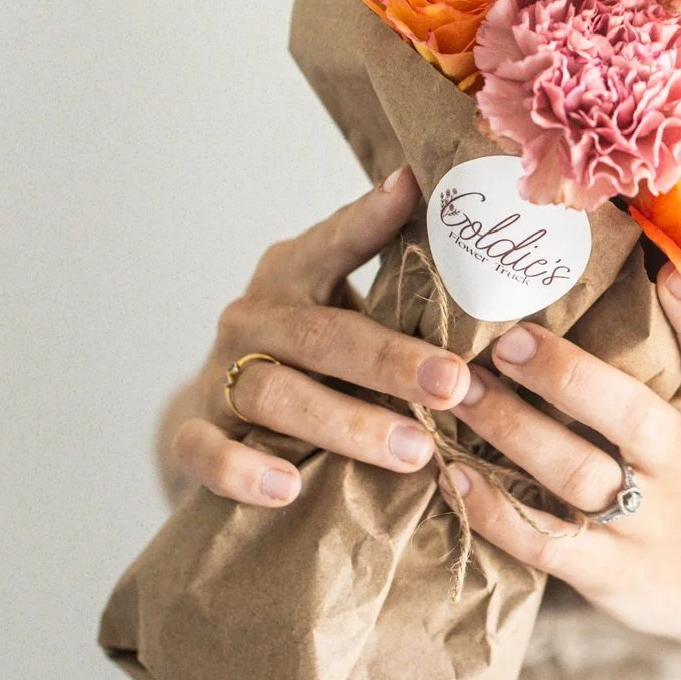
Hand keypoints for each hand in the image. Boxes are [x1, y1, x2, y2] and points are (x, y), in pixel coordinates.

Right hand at [164, 167, 471, 508]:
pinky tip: (288, 487)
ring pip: (275, 394)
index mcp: (294, 275)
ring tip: (414, 451)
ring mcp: (218, 376)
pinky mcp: (194, 434)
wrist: (225, 418)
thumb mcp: (350, 312)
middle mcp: (254, 318)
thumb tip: (486, 242)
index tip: (413, 192)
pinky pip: (208, 452)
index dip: (370, 219)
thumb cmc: (314, 360)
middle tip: (453, 383)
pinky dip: (244, 470)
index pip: (333, 242)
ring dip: (347, 424)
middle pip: (321, 335)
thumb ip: (401, 289)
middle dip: (390, 361)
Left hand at [446, 266, 680, 649]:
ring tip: (458, 393)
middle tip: (502, 337)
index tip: (658, 272)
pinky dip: (497, 510)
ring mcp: (645, 524)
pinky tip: (453, 475)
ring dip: (513, 432)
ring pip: (577, 476)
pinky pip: (546, 542)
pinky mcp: (609, 573)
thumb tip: (663, 259)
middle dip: (565, 374)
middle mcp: (680, 466)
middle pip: (630, 416)